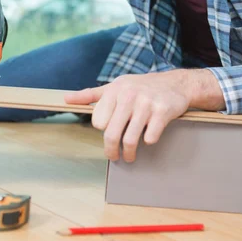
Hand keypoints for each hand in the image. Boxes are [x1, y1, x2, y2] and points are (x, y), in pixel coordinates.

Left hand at [65, 69, 224, 161]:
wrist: (175, 83)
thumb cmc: (141, 87)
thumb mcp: (115, 86)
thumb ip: (90, 94)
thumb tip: (66, 98)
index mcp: (114, 90)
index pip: (99, 122)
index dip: (103, 130)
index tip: (109, 132)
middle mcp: (129, 95)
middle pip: (111, 133)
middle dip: (111, 150)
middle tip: (114, 157)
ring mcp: (146, 103)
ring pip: (130, 139)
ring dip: (129, 153)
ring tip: (129, 156)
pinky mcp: (162, 111)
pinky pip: (150, 137)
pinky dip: (149, 142)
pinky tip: (148, 139)